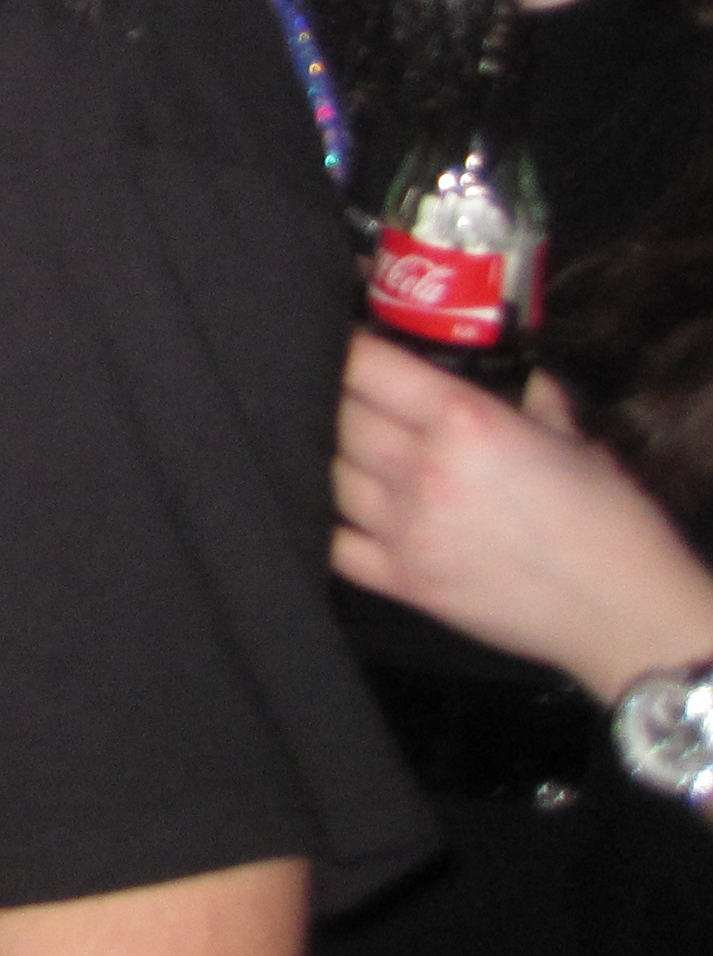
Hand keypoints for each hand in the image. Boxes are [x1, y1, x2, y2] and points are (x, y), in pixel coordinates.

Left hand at [330, 331, 712, 702]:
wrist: (625, 612)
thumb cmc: (608, 520)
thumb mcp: (570, 438)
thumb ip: (528, 397)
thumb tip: (509, 373)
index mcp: (463, 422)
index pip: (367, 364)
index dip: (348, 347)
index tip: (348, 343)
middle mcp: (423, 470)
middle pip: (338, 414)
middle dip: (340, 398)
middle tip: (353, 396)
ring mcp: (406, 529)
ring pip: (329, 472)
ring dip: (336, 456)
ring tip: (349, 448)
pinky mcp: (403, 583)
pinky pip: (335, 543)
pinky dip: (331, 522)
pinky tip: (342, 508)